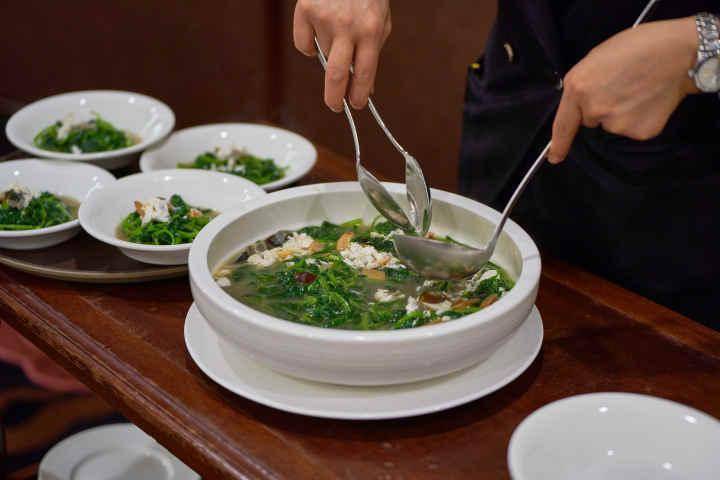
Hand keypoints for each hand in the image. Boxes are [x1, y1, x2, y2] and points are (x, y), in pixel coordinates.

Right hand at [293, 0, 390, 111]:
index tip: (356, 104)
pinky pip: (303, 44)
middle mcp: (348, 27)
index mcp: (371, 31)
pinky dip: (309, 44)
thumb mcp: (380, 22)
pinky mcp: (306, 10)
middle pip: (335, 76)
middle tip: (334, 106)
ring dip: (330, 54)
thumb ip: (373, 55)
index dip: (358, 95)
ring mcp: (325, 19)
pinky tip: (320, 30)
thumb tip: (365, 88)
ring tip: (339, 34)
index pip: (364, 74)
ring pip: (322, 57)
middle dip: (334, 98)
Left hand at [548, 17, 698, 163]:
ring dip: (621, 114)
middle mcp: (593, 110)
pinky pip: (632, 130)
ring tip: (638, 91)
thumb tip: (581, 105)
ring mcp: (615, 124)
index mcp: (577, 88)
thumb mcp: (596, 59)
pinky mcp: (638, 132)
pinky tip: (649, 102)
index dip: (558, 144)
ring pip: (612, 126)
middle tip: (622, 87)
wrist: (679, 53)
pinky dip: (640, 119)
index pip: (563, 124)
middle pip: (590, 120)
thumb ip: (583, 85)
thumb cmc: (637, 47)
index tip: (555, 157)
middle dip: (601, 108)